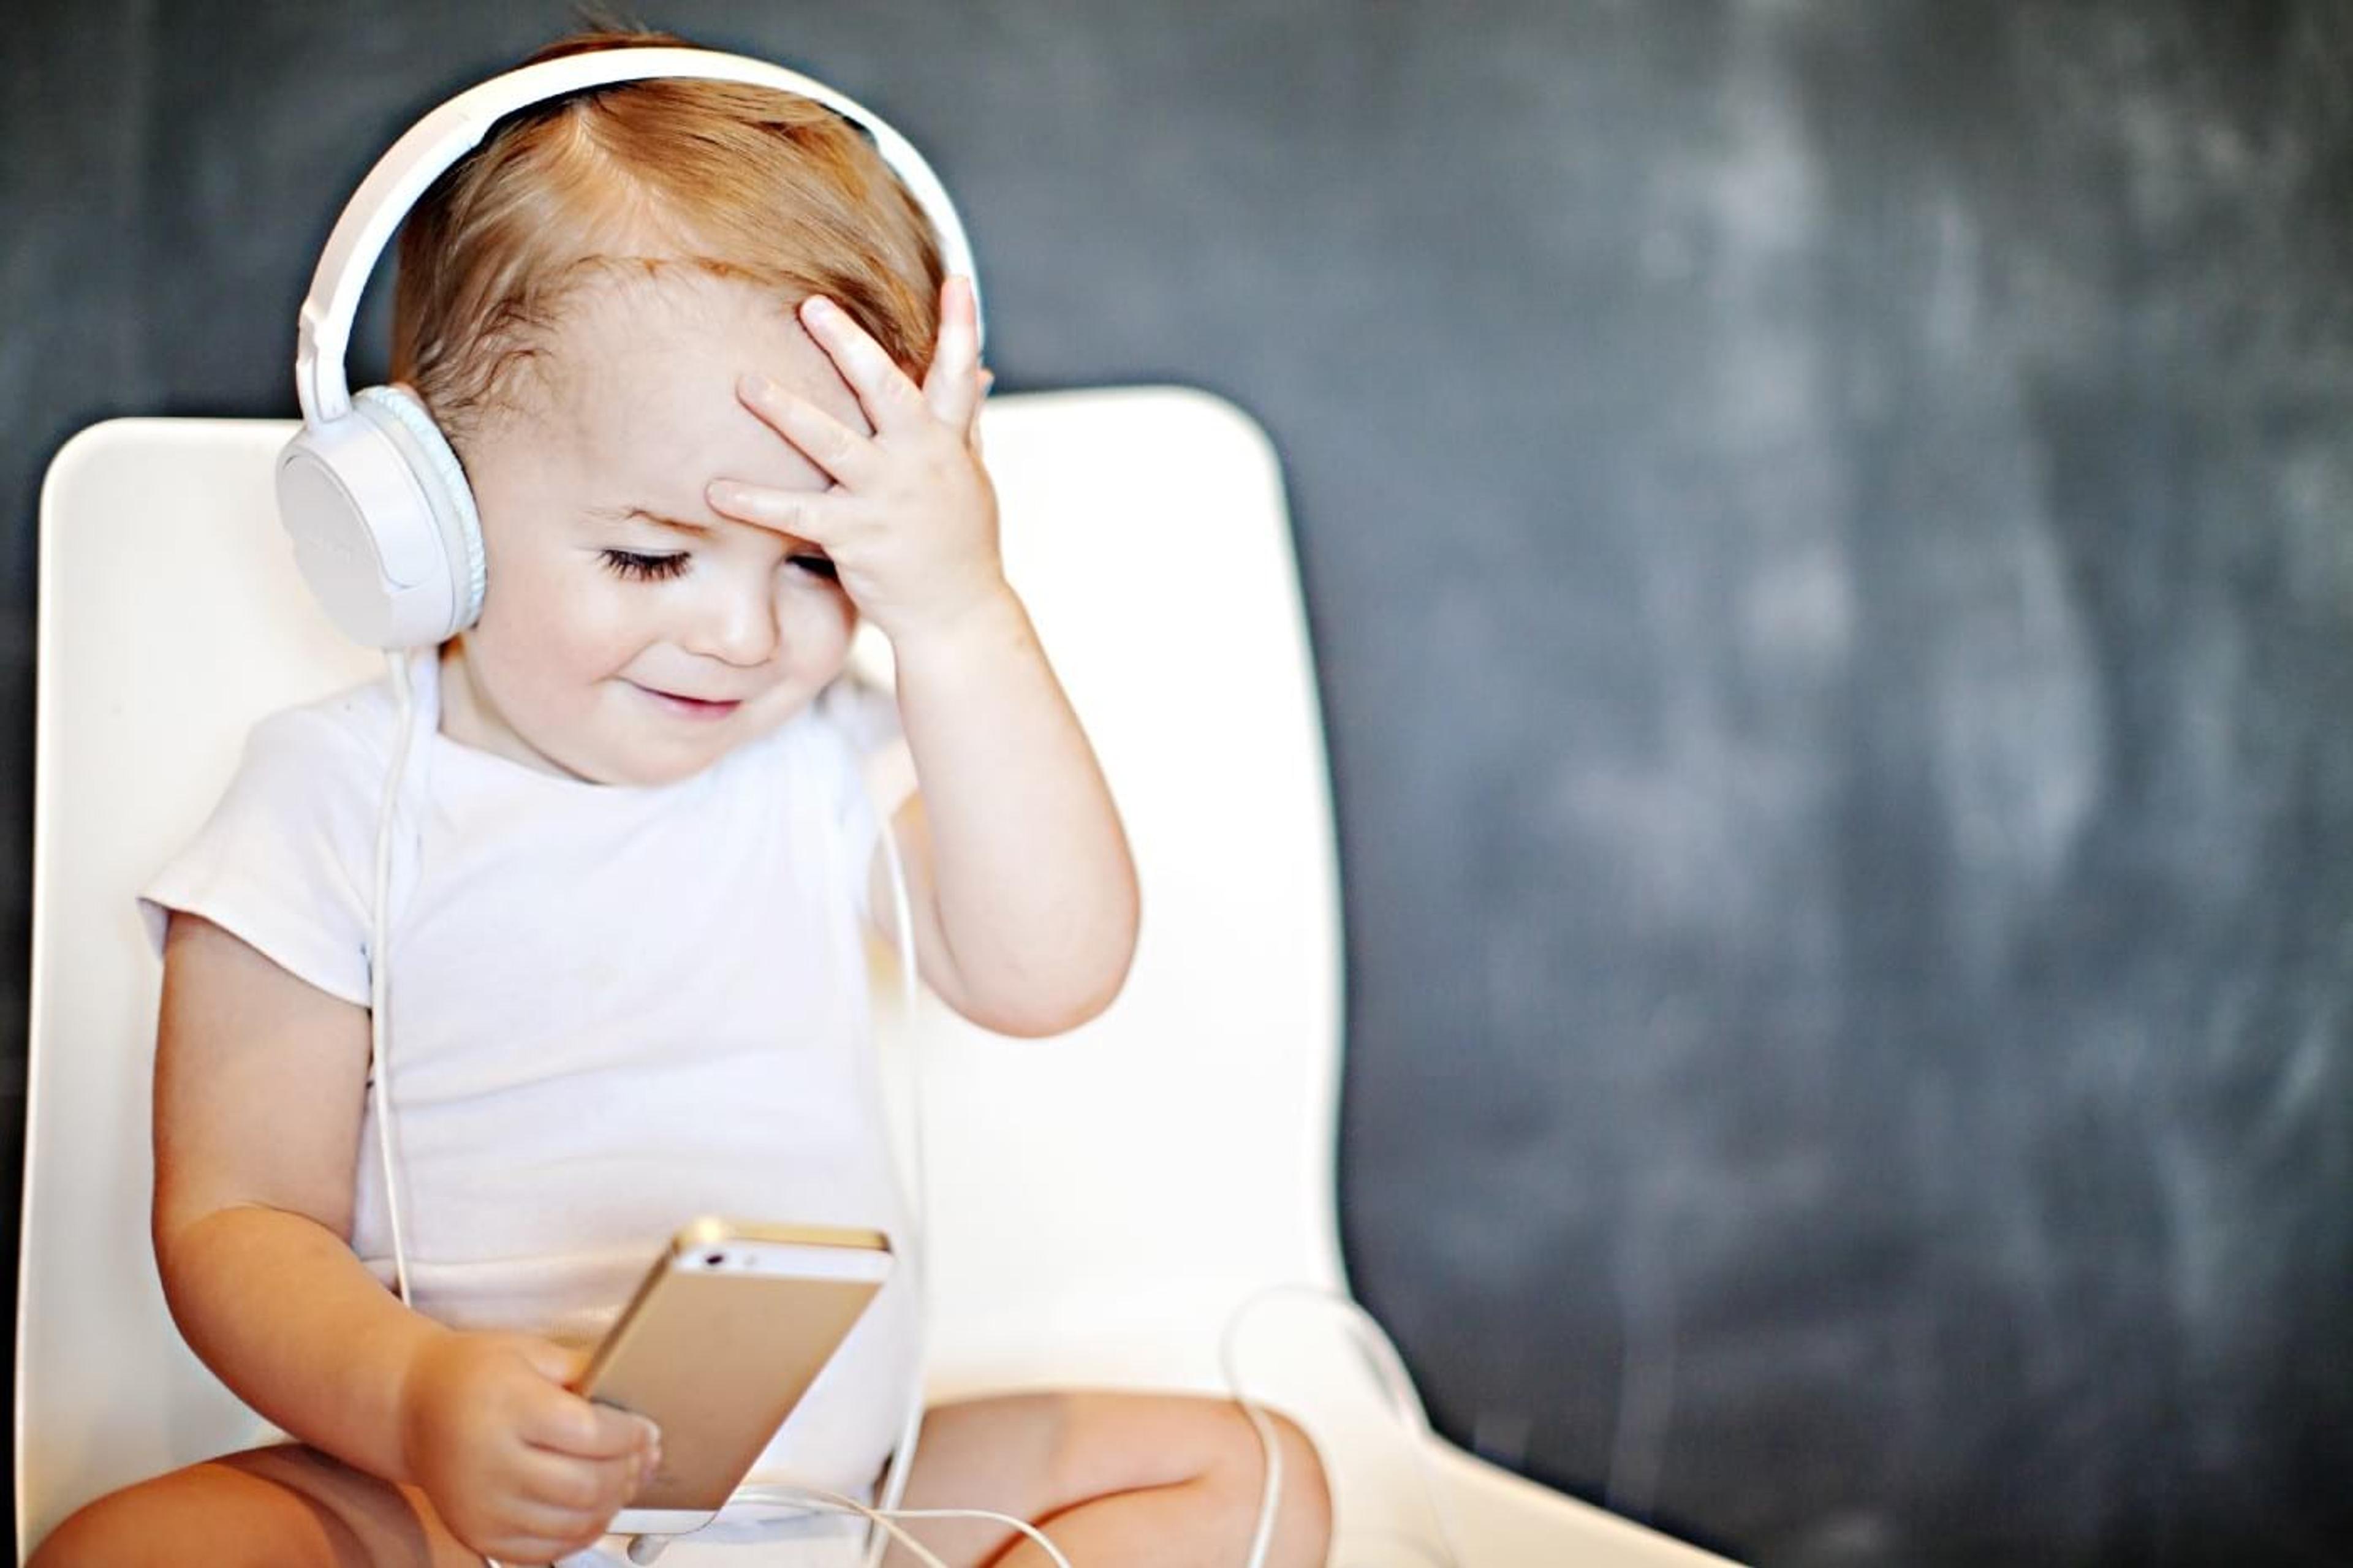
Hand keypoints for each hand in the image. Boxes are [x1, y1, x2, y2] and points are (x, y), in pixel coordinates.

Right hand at [398, 1330, 657, 1563]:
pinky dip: (581, 1533)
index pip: (591, 1434)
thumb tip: (633, 1397)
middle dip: (629, 1472)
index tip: (647, 1430)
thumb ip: (583, 1372)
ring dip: (612, 1504)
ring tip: (626, 1481)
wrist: (411, 1407)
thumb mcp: (529, 1351)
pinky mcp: (478, 1534)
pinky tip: (594, 1508)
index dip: (631, 1436)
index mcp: (508, 1406)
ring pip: (572, 1523)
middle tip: (645, 1457)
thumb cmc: (472, 1374)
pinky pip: (546, 1550)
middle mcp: (490, 1462)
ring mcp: (482, 1506)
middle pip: (586, 1485)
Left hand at [707, 274, 1005, 645]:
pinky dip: (755, 501)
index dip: (961, 325)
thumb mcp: (971, 475)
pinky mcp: (856, 536)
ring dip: (785, 411)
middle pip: (887, 391)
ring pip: (832, 443)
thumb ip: (964, 422)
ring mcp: (888, 498)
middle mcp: (920, 461)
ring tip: (744, 382)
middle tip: (812, 306)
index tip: (957, 278)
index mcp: (947, 442)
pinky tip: (715, 490)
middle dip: (849, 347)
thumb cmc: (960, 541)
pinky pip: (797, 514)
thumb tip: (980, 371)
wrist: (958, 613)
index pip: (958, 374)